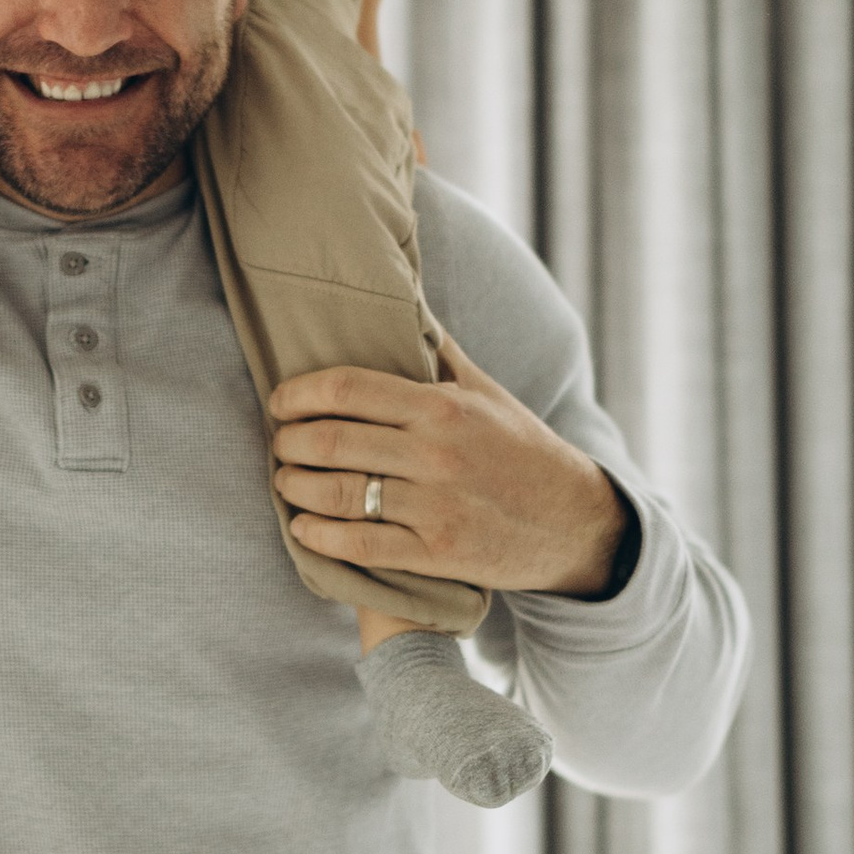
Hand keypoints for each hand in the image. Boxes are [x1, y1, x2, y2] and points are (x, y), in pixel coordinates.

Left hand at [269, 335, 629, 600]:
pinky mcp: (437, 554)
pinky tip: (303, 528)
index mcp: (442, 406)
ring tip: (285, 481)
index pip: (348, 387)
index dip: (299, 393)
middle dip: (290, 442)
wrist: (574, 521)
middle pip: (333, 440)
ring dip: (296, 487)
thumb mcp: (485, 391)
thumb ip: (438, 351)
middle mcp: (436, 453)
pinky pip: (362, 545)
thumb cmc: (520, 448)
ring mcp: (436, 506)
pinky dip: (321, 536)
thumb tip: (403, 300)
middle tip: (280, 443)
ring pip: (340, 494)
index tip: (280, 401)